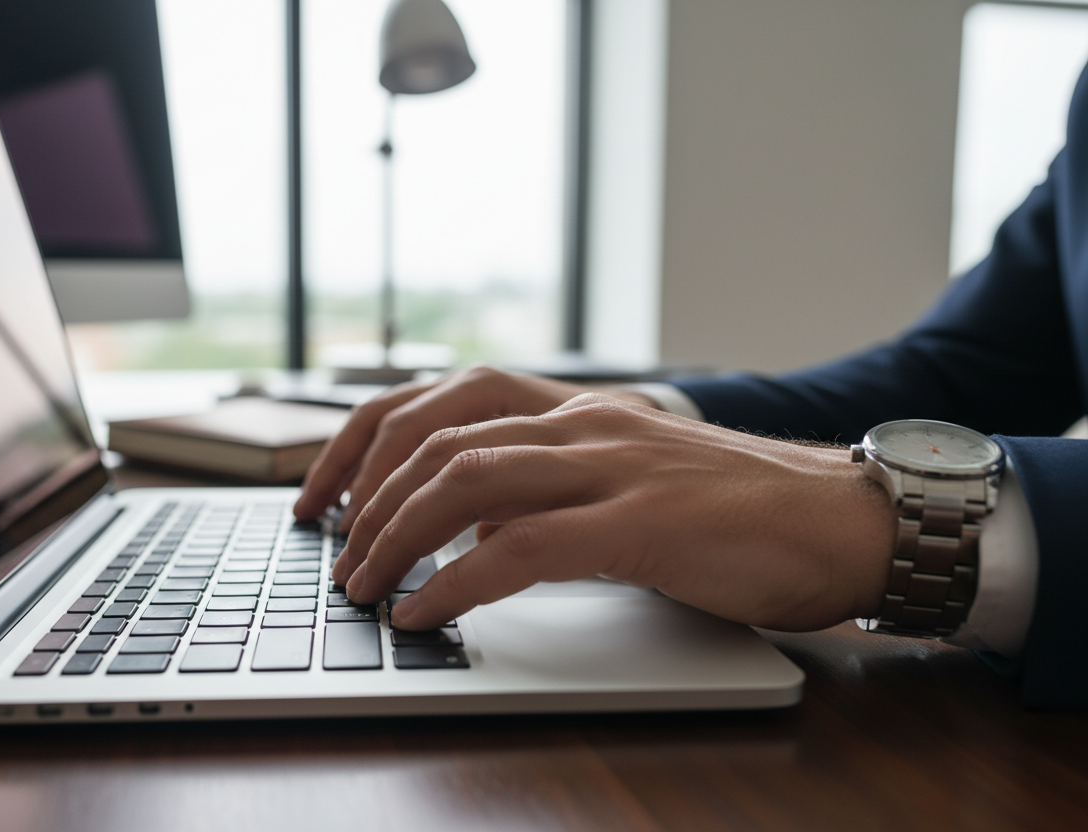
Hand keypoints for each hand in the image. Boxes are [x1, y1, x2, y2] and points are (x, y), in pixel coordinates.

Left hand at [331, 393, 896, 632]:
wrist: (847, 519)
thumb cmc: (741, 514)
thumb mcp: (629, 484)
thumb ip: (556, 491)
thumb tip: (473, 532)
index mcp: (577, 411)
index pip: (442, 402)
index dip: (367, 443)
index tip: (329, 495)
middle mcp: (585, 423)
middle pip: (437, 440)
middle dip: (368, 500)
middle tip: (338, 557)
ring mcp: (613, 465)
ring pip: (466, 481)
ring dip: (396, 536)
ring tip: (364, 586)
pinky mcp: (642, 520)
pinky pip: (522, 547)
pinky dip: (458, 583)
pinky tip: (428, 611)